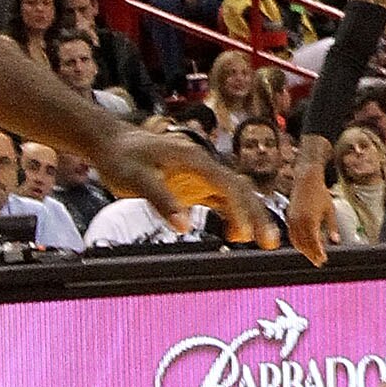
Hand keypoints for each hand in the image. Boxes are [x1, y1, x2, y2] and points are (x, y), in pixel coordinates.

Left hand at [92, 125, 278, 249]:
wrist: (114, 144)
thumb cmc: (124, 158)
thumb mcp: (136, 179)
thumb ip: (162, 200)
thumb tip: (184, 227)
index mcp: (195, 159)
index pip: (226, 185)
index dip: (239, 210)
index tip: (246, 234)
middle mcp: (204, 166)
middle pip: (239, 190)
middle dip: (257, 215)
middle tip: (271, 242)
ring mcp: (201, 176)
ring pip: (235, 196)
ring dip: (251, 217)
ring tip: (265, 242)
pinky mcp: (195, 186)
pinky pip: (221, 201)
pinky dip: (233, 216)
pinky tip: (237, 234)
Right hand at [289, 160, 334, 266]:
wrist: (306, 180)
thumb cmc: (320, 193)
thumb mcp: (330, 210)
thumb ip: (332, 226)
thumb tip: (336, 241)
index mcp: (310, 220)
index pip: (313, 242)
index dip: (318, 252)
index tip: (324, 259)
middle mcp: (299, 222)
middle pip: (304, 244)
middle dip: (311, 254)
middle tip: (319, 262)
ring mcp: (292, 220)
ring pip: (296, 241)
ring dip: (304, 250)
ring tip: (313, 257)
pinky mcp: (288, 218)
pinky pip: (291, 235)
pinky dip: (297, 243)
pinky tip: (303, 246)